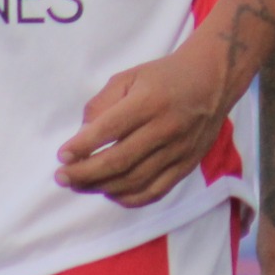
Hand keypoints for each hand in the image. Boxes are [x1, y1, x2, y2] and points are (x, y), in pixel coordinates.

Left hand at [58, 48, 231, 206]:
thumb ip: (102, 104)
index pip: (110, 129)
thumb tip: (82, 136)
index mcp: (150, 101)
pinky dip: (129, 198)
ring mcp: (179, 150)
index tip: (62, 156)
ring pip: (134, 180)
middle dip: (84, 173)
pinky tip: (110, 192)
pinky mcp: (187, 165)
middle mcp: (166, 128)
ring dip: (101, 187)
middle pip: (119, 160)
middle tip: (61, 176)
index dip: (82, 146)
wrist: (213, 80)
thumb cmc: (165, 77)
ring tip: (78, 185)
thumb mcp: (129, 76)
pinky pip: (155, 191)